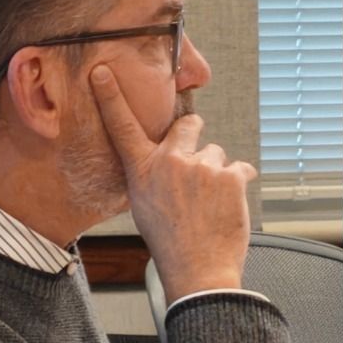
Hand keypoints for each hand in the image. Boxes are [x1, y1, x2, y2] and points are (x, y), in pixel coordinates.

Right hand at [91, 65, 254, 299]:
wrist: (198, 270)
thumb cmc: (170, 243)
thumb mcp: (144, 206)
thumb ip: (153, 175)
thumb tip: (169, 160)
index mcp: (143, 170)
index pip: (121, 126)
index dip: (110, 97)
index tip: (102, 72)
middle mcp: (170, 162)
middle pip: (187, 126)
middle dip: (194, 134)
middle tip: (197, 160)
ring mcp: (202, 166)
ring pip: (216, 153)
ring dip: (217, 171)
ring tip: (211, 202)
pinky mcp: (231, 175)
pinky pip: (240, 168)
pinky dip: (239, 183)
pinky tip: (229, 206)